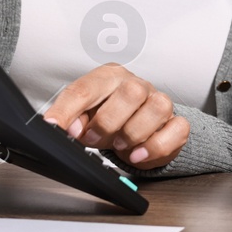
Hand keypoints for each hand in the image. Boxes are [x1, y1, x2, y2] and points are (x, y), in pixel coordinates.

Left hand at [40, 64, 188, 169]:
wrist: (137, 130)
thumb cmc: (108, 118)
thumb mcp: (84, 117)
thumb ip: (72, 119)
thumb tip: (66, 127)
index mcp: (109, 78)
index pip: (87, 88)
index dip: (68, 110)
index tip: (55, 127)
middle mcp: (137, 85)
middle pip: (131, 92)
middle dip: (108, 122)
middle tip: (93, 139)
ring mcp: (159, 102)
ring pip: (158, 107)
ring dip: (134, 133)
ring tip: (119, 146)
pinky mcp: (175, 123)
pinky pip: (177, 129)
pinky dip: (156, 146)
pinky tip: (138, 154)